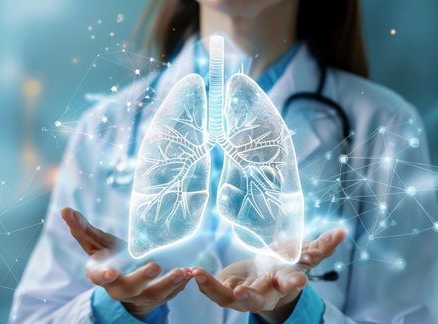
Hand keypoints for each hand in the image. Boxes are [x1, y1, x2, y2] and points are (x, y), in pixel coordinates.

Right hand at [61, 207, 191, 318]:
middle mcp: (118, 289)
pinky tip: (191, 274)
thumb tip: (64, 210)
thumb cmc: (110, 255)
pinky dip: (181, 286)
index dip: (104, 275)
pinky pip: (170, 295)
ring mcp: (138, 296)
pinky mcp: (157, 298)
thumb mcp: (97, 242)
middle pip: (127, 288)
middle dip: (141, 278)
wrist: (126, 278)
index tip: (112, 271)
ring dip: (169, 284)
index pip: (98, 277)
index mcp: (100, 274)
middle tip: (155, 266)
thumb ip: (82, 228)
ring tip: (183, 272)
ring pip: (153, 295)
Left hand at [192, 229, 345, 322]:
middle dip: (252, 297)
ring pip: (228, 298)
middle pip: (259, 298)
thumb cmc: (284, 263)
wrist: (264, 274)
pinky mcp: (225, 289)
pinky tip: (192, 272)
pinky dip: (202, 282)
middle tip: (243, 294)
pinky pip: (212, 289)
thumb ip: (320, 246)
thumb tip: (342, 232)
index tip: (299, 281)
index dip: (294, 281)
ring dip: (213, 289)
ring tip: (199, 274)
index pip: (290, 281)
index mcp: (282, 280)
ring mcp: (242, 293)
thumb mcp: (301, 254)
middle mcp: (263, 291)